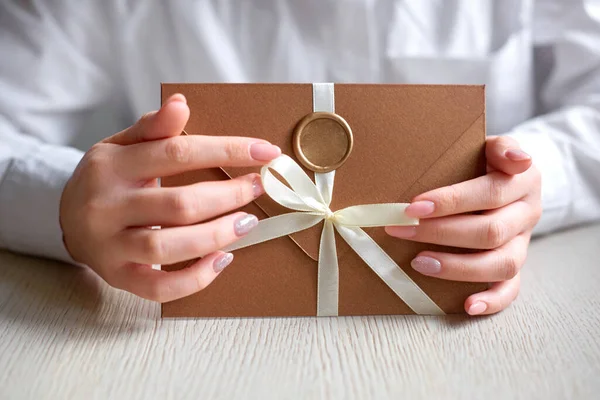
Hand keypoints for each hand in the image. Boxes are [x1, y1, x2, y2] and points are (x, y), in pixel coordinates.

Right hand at [59, 94, 280, 301]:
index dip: (227, 151)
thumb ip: (153, 128)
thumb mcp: (121, 145)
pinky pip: (158, 287)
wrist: (65, 219)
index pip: (177, 153)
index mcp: (111, 166)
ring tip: (248, 223)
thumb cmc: (106, 179)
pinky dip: (195, 279)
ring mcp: (110, 247)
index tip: (265, 152)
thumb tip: (181, 104)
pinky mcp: (118, 278)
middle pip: (179, 204)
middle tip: (257, 187)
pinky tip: (223, 259)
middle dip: (228, 196)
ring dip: (216, 236)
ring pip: (167, 248)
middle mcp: (107, 207)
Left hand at [386, 136, 541, 315]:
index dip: (452, 201)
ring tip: (419, 262)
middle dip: (439, 233)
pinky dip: (491, 301)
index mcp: (523, 181)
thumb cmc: (485, 164)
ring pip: (500, 263)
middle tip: (400, 230)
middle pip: (490, 231)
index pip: (490, 192)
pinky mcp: (515, 266)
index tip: (413, 206)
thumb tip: (516, 158)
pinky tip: (467, 305)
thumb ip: (499, 147)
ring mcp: (522, 243)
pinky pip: (510, 289)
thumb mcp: (492, 146)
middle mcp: (527, 214)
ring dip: (457, 267)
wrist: (509, 181)